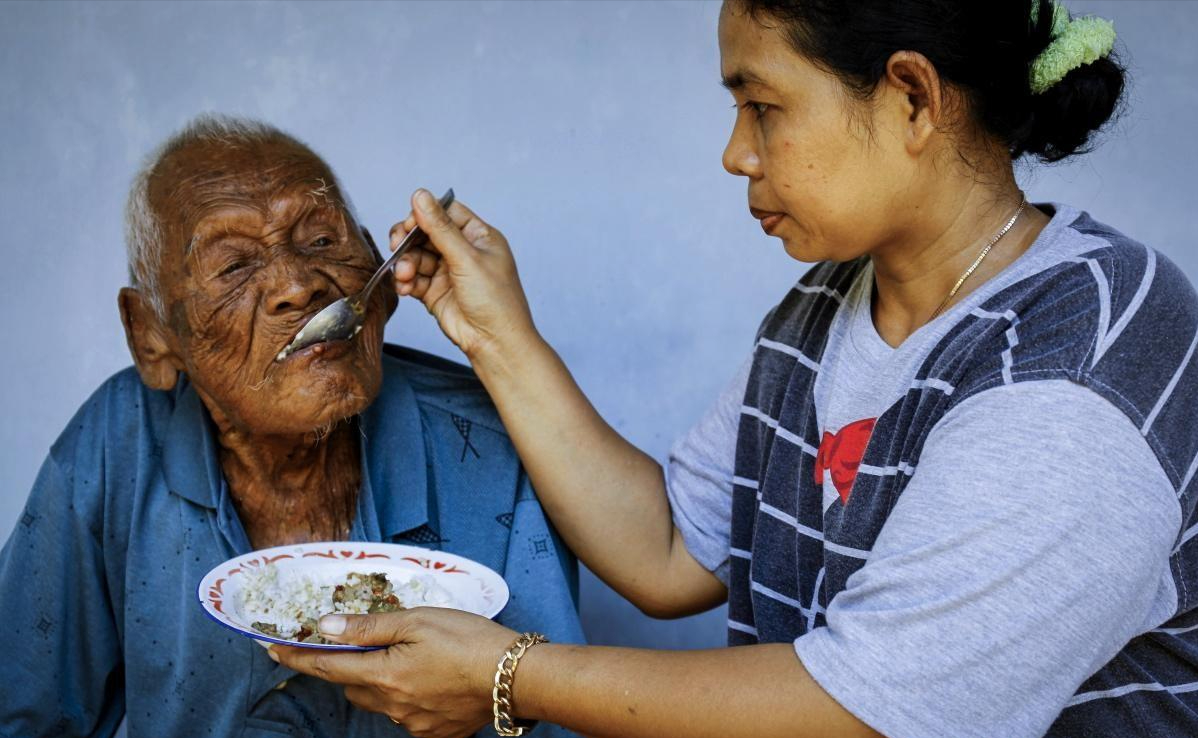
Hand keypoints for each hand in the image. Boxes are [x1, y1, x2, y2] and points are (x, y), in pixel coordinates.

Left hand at [270, 607, 517, 737]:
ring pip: (378, 701)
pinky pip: (404, 714)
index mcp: (384, 675)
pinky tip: (429, 679)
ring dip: (379, 681)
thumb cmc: (470, 640)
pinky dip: (406, 696)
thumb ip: (369, 626)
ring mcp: (412, 724)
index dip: (297, 656)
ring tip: (406, 658)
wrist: (516, 677)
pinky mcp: (434, 733)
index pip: (327, 665)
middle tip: (357, 643)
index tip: (272, 648)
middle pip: (352, 685)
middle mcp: (392, 706)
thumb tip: (325, 626)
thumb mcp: (418, 620)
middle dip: (347, 665)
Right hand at [390, 190, 538, 360]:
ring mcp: (448, 272)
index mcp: (479, 237)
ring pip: (416, 256)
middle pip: (426, 233)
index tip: (409, 223)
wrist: (495, 343)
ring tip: (405, 275)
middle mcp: (463, 252)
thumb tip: (420, 196)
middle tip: (397, 246)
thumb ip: (440, 228)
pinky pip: (413, 278)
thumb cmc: (496, 301)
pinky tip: (405, 287)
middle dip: (409, 240)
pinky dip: (405, 281)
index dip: (425, 215)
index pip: (446, 213)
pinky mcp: (435, 292)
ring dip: (405, 264)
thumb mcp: (467, 258)